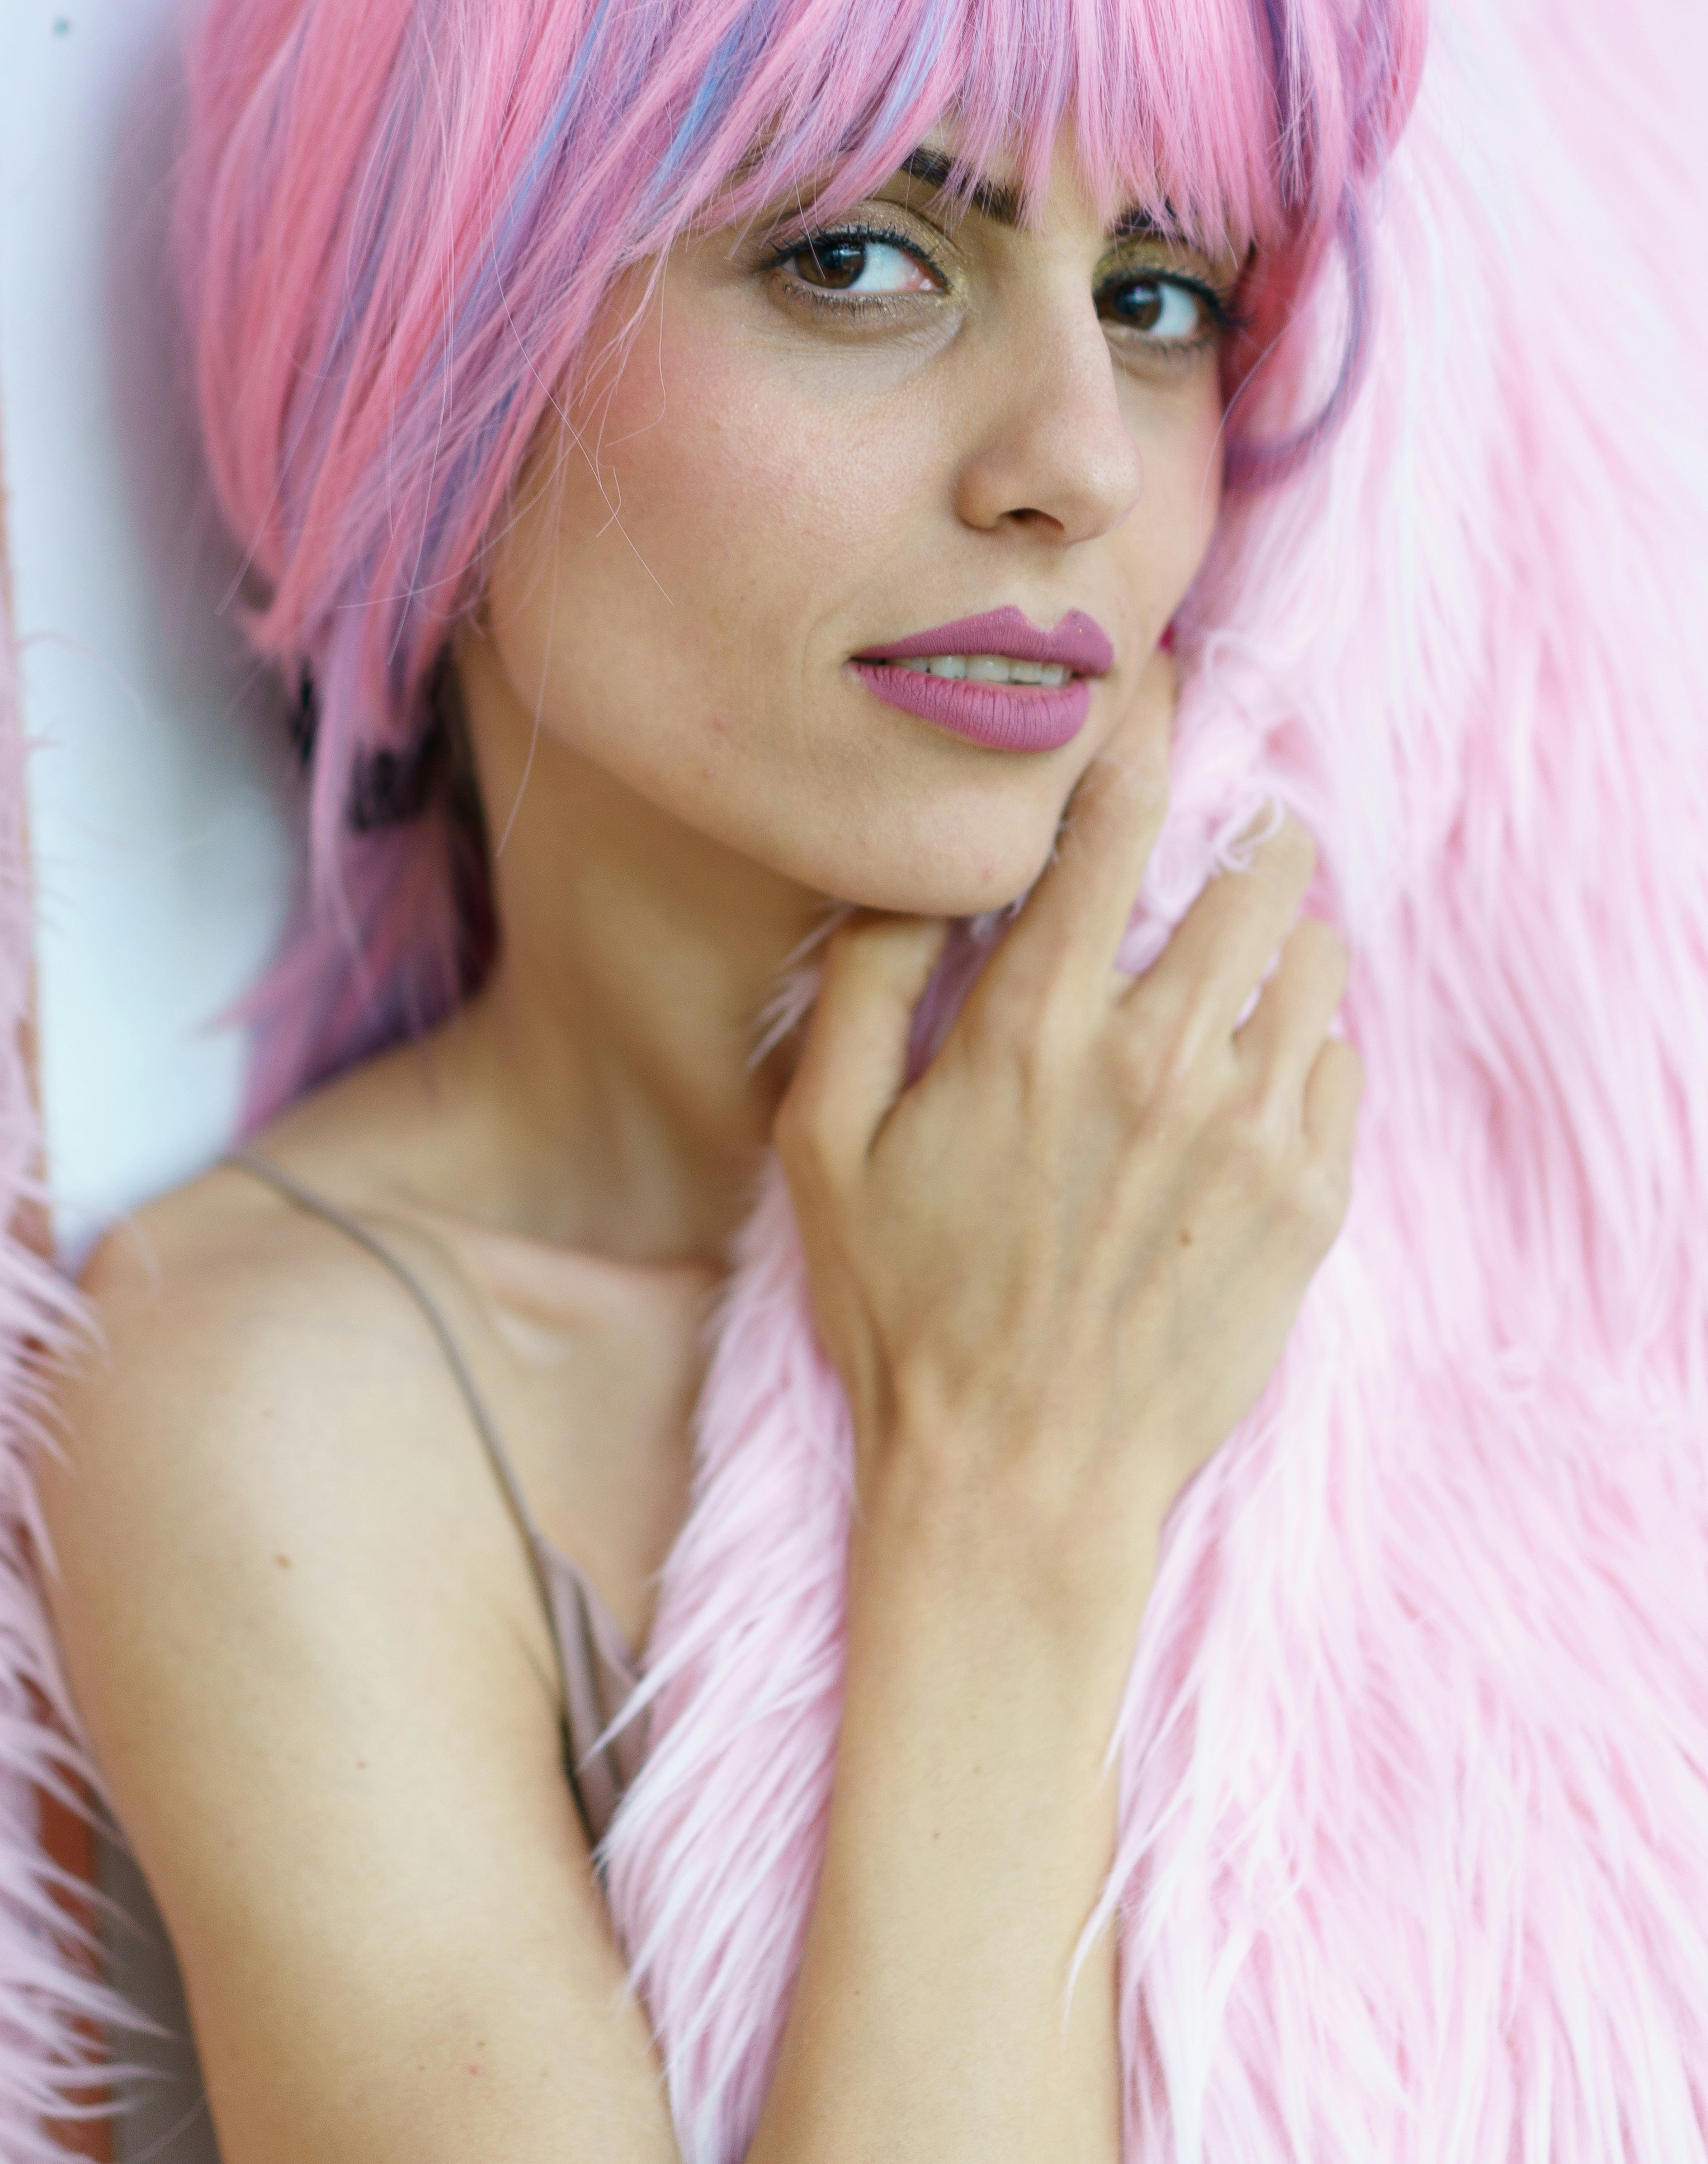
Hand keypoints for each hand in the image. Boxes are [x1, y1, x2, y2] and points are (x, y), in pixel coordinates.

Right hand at [775, 660, 1359, 1647]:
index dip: (1144, 725)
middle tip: (1221, 845)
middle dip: (1242, 835)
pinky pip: (1340, 1066)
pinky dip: (1309, 1046)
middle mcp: (1157, 1062)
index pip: (1115, 819)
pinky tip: (1252, 1078)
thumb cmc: (905, 1316)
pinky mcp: (1307, 1204)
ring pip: (1313, 963)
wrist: (1017, 1486)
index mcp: (1032, 1030)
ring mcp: (1247, 1134)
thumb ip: (858, 990)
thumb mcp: (823, 1148)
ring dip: (1284, 939)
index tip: (1157, 677)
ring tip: (1238, 965)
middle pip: (1253, 872)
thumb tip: (909, 873)